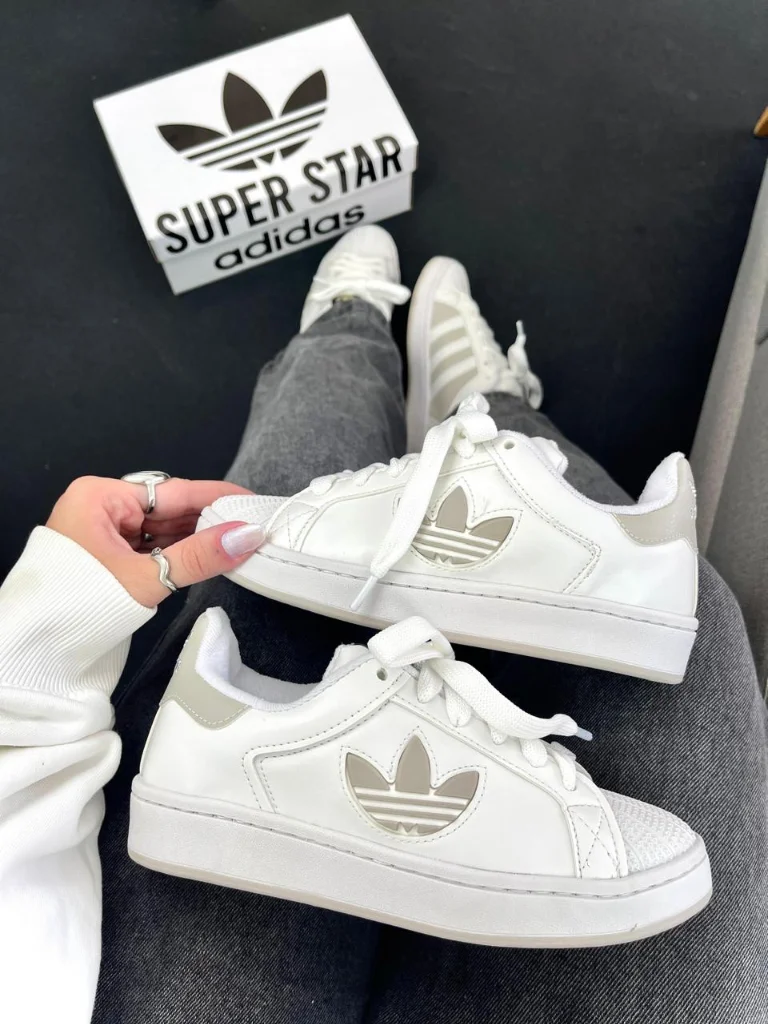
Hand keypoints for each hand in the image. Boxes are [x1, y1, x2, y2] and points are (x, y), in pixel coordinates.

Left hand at [46, 476, 264, 607]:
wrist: (38, 654)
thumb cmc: (76, 609)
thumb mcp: (147, 579)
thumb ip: (200, 556)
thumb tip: (246, 536)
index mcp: (99, 497)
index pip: (172, 492)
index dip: (216, 498)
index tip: (251, 502)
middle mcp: (99, 509)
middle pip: (169, 511)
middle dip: (208, 522)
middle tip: (251, 528)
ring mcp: (102, 534)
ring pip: (162, 531)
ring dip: (195, 541)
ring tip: (236, 544)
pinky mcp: (107, 557)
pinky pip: (151, 548)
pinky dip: (178, 555)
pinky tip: (206, 558)